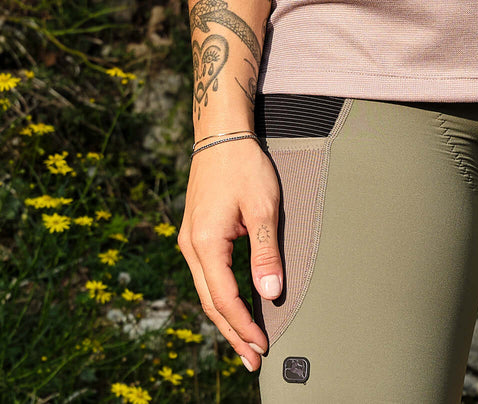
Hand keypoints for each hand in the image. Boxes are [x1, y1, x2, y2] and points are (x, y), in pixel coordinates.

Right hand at [177, 138, 282, 372]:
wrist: (220, 134)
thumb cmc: (245, 166)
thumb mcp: (263, 206)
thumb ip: (265, 252)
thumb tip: (270, 293)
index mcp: (205, 243)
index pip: (224, 299)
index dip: (243, 326)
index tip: (261, 347)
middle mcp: (191, 246)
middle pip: (210, 303)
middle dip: (232, 333)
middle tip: (253, 360)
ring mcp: (190, 241)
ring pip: (206, 291)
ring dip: (225, 318)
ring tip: (246, 342)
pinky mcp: (195, 234)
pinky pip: (207, 276)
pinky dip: (221, 297)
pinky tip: (235, 308)